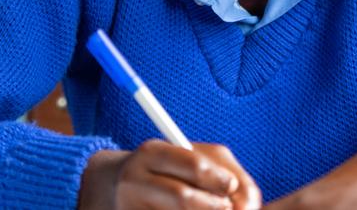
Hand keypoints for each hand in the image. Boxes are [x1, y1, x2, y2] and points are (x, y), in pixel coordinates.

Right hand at [79, 140, 261, 209]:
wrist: (110, 189)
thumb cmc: (163, 170)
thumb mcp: (188, 157)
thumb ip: (221, 170)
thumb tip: (246, 202)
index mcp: (152, 153)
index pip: (192, 165)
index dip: (218, 179)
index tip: (231, 187)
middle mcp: (134, 180)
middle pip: (183, 198)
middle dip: (215, 206)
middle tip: (227, 208)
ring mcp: (129, 206)